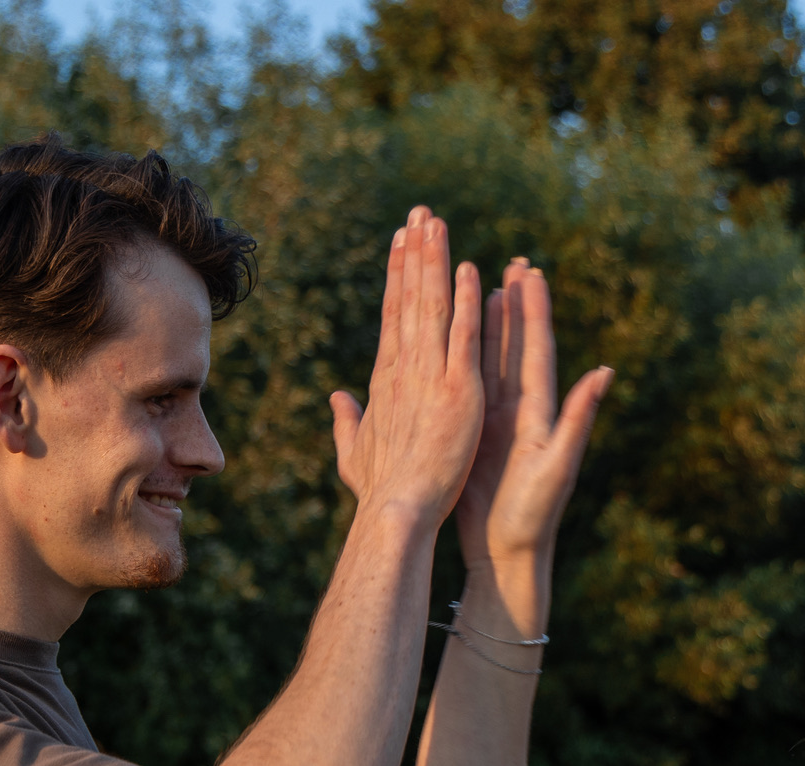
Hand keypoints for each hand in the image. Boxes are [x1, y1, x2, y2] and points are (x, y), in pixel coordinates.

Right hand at [329, 208, 485, 528]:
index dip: (397, 278)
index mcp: (386, 381)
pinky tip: (467, 268)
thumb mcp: (355, 451)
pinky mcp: (458, 390)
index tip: (400, 244)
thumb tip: (338, 397)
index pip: (394, 317)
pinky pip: (464, 336)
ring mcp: (432, 376)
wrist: (395, 512)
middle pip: (411, 300)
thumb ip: (348, 421)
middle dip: (415, 254)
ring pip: (435, 307)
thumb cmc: (379, 492)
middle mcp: (406, 369)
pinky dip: (466, 302)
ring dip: (435, 262)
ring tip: (435, 222)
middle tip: (419, 213)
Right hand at [455, 259, 612, 568]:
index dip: (534, 311)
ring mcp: (498, 423)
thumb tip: (604, 372)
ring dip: (489, 325)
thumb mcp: (558, 467)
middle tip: (514, 263)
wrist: (507, 555)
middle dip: (515, 305)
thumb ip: (579, 419)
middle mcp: (521, 411)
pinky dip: (466, 359)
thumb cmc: (534, 517)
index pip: (537, 350)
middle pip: (516, 346)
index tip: (531, 272)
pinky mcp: (475, 437)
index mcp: (539, 412)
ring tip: (484, 284)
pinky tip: (457, 339)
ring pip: (491, 362)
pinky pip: (469, 388)